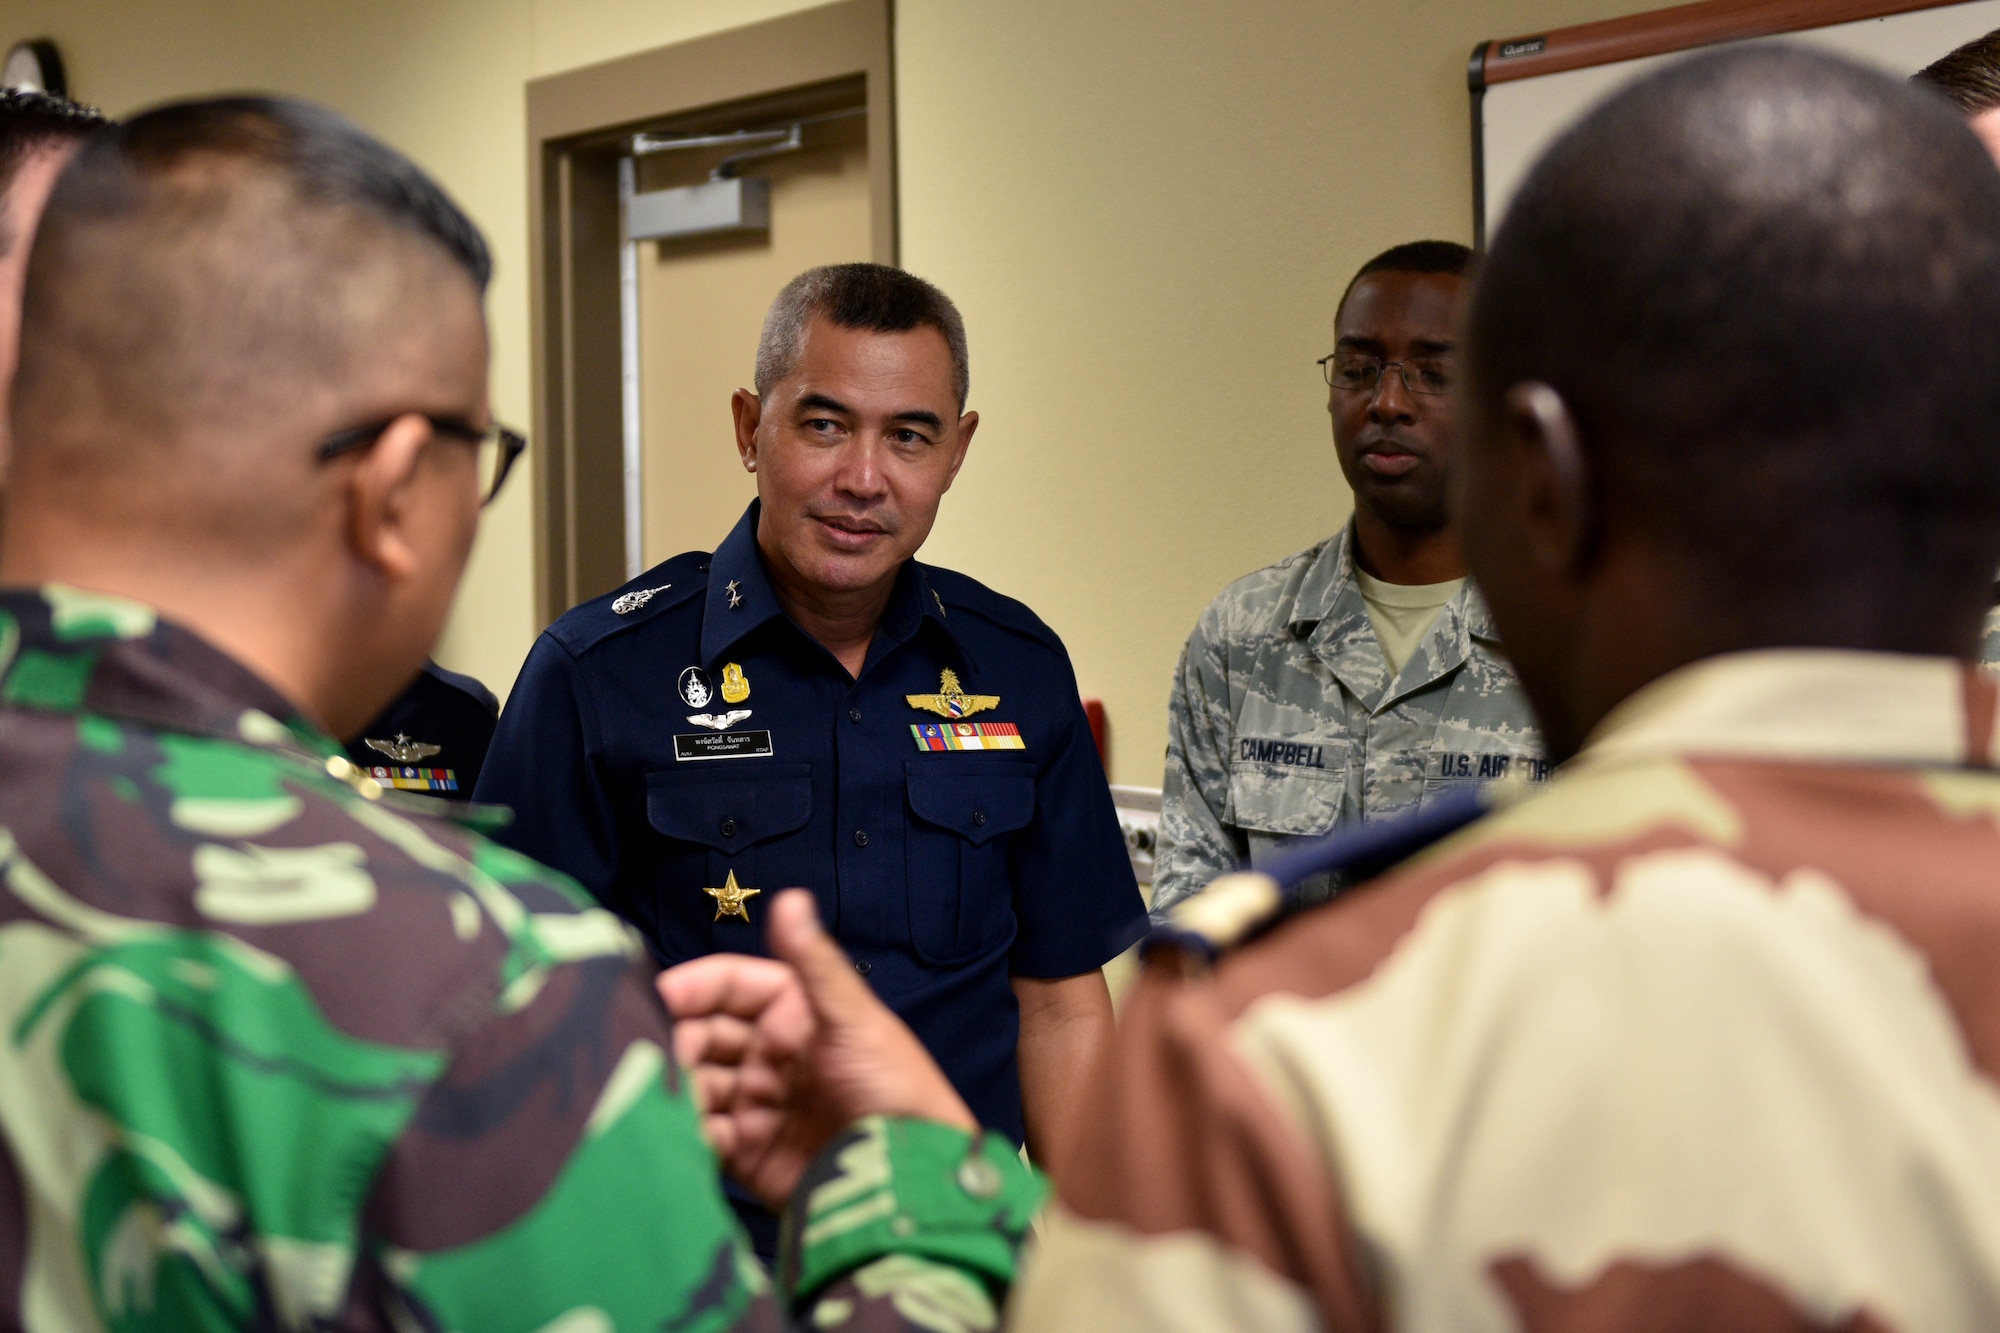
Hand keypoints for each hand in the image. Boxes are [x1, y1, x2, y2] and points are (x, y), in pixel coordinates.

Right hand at [657, 889, 975, 1205]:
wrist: (910, 1177)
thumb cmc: (893, 1085)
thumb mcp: (854, 1018)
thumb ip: (813, 962)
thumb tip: (790, 896)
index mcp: (793, 1012)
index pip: (728, 986)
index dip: (692, 988)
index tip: (657, 997)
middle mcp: (769, 1053)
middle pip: (702, 1035)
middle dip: (676, 1040)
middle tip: (650, 1055)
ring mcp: (757, 1103)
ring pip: (696, 1085)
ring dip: (675, 1089)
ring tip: (656, 1097)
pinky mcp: (749, 1153)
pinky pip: (703, 1136)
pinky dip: (684, 1134)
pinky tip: (674, 1133)